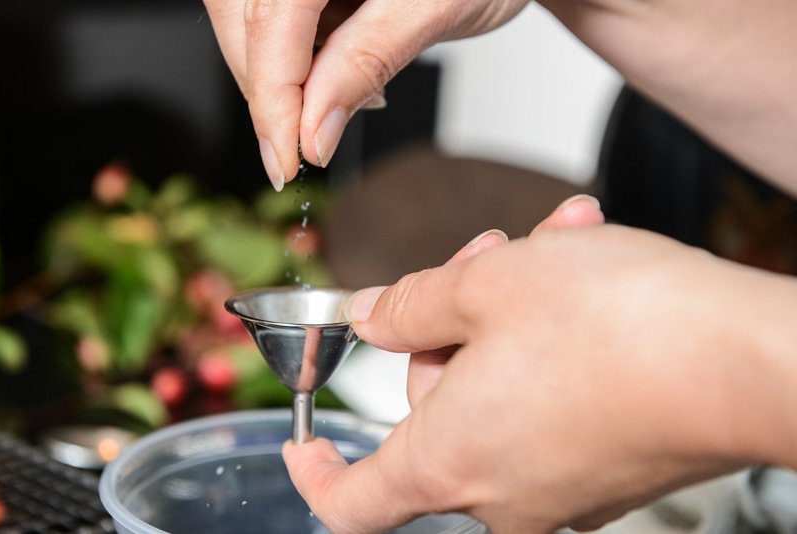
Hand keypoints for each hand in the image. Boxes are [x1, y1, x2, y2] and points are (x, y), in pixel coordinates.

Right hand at [203, 0, 528, 189]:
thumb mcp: (431, 9)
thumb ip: (365, 62)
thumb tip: (314, 130)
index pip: (271, 20)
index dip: (272, 99)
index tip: (288, 161)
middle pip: (245, 23)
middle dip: (272, 93)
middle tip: (308, 145)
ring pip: (251, 27)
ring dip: (285, 80)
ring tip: (351, 92)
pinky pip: (276, 23)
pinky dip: (301, 62)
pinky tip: (341, 70)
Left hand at [282, 195, 796, 532]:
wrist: (746, 359)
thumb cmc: (616, 325)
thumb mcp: (487, 283)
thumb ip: (412, 304)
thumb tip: (372, 317)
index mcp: (448, 460)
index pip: (350, 502)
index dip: (316, 470)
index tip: (305, 437)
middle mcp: (502, 492)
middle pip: (435, 408)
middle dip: (450, 323)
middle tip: (485, 255)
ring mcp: (562, 487)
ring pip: (502, 388)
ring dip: (513, 316)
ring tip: (555, 246)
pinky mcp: (611, 469)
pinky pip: (554, 401)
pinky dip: (555, 343)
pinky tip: (589, 274)